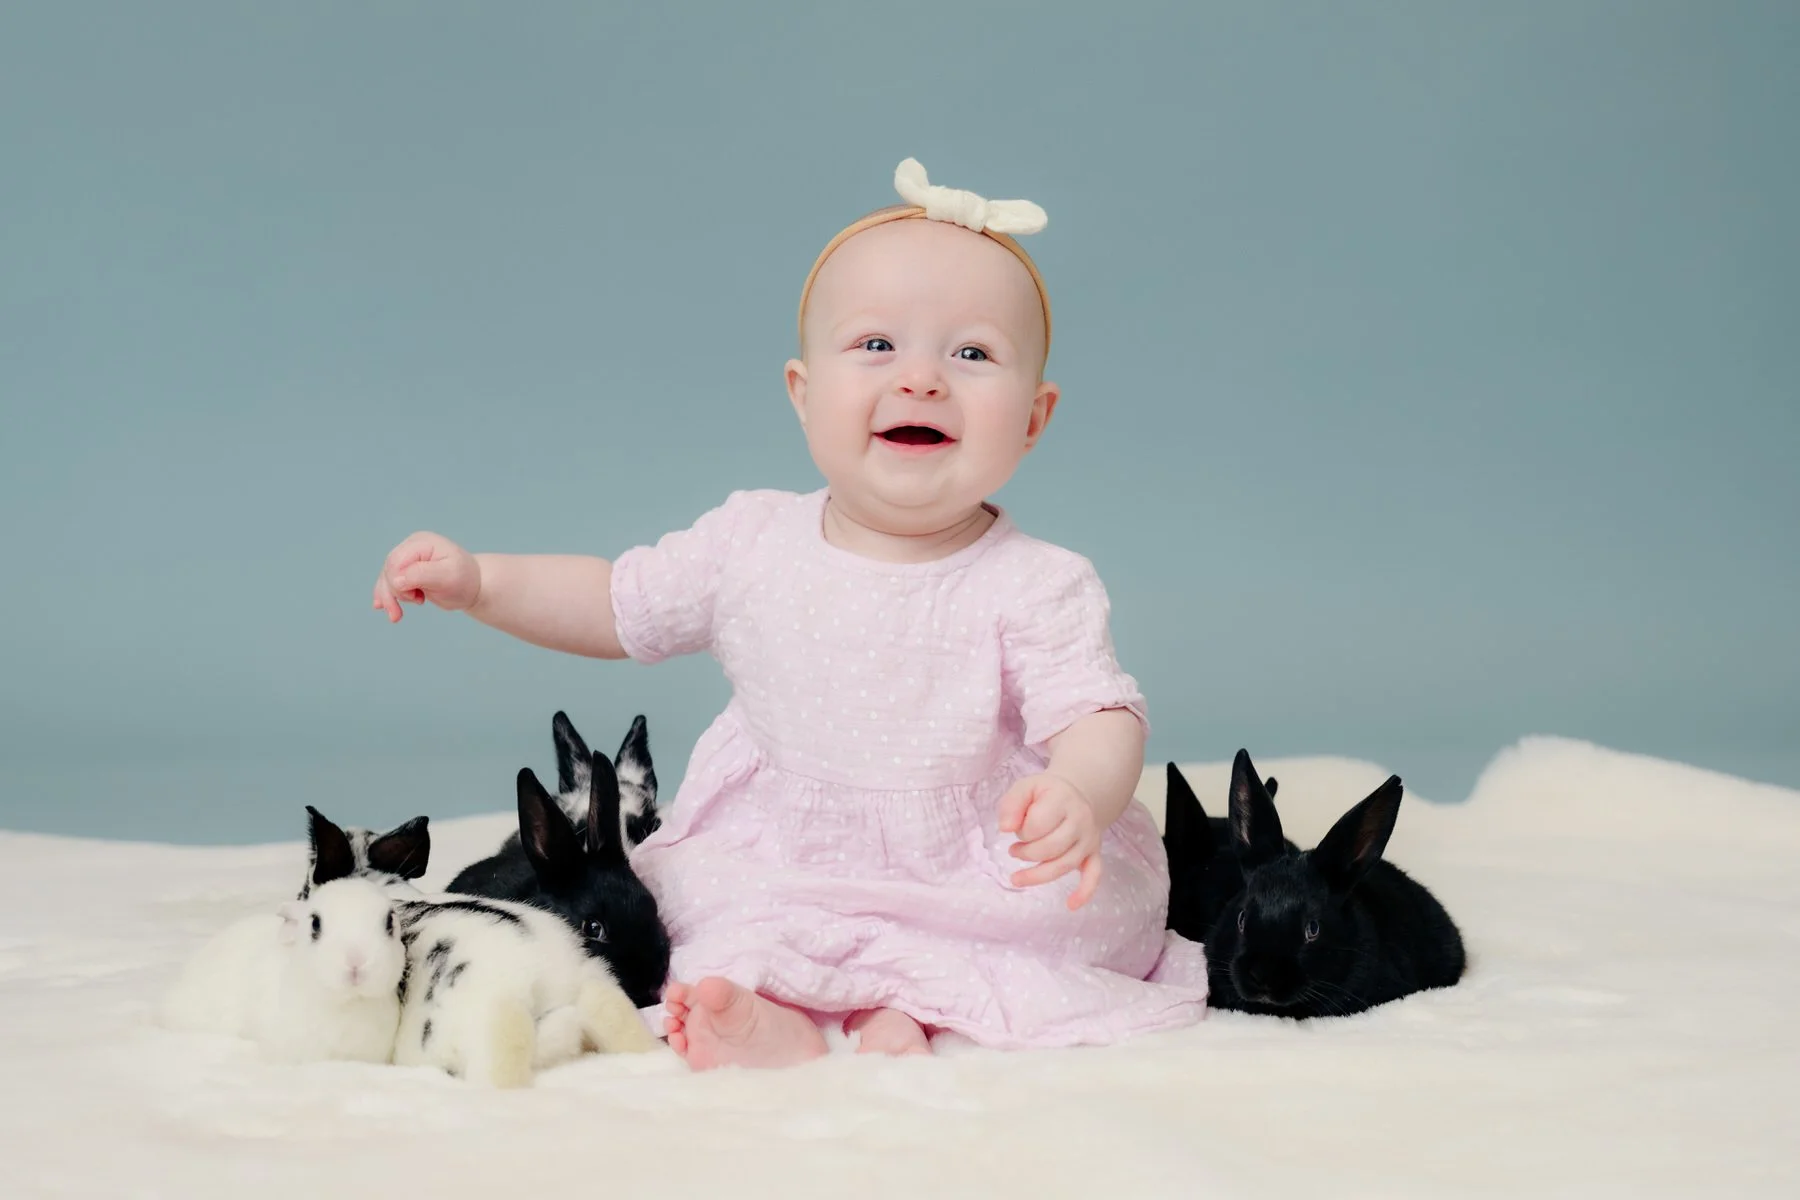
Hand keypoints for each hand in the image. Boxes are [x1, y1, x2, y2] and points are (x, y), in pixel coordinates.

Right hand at [372, 532, 480, 621]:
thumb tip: (395, 580)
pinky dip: (388, 596)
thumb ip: (421, 575)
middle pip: (389, 570)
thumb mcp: (447, 577)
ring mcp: (408, 557)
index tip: (417, 598)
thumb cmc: (465, 580)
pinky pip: (390, 582)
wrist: (474, 586)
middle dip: (393, 593)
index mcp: (422, 543)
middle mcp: (412, 546)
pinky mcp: (407, 570)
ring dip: (390, 598)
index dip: (398, 583)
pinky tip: (384, 607)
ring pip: (387, 578)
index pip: (396, 562)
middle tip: (414, 605)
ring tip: (396, 616)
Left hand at [997, 772, 1103, 909]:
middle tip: (1014, 850)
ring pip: (1065, 865)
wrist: (1076, 794)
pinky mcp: (1094, 854)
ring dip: (1038, 875)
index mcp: (1062, 800)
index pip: (1038, 824)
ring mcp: (1089, 839)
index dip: (1021, 831)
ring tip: (1017, 877)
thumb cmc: (1046, 793)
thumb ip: (1012, 804)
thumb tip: (1005, 828)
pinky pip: (1094, 875)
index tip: (1017, 828)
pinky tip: (1071, 904)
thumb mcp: (1026, 787)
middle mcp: (1080, 820)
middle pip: (1051, 848)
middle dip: (1026, 853)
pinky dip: (1084, 892)